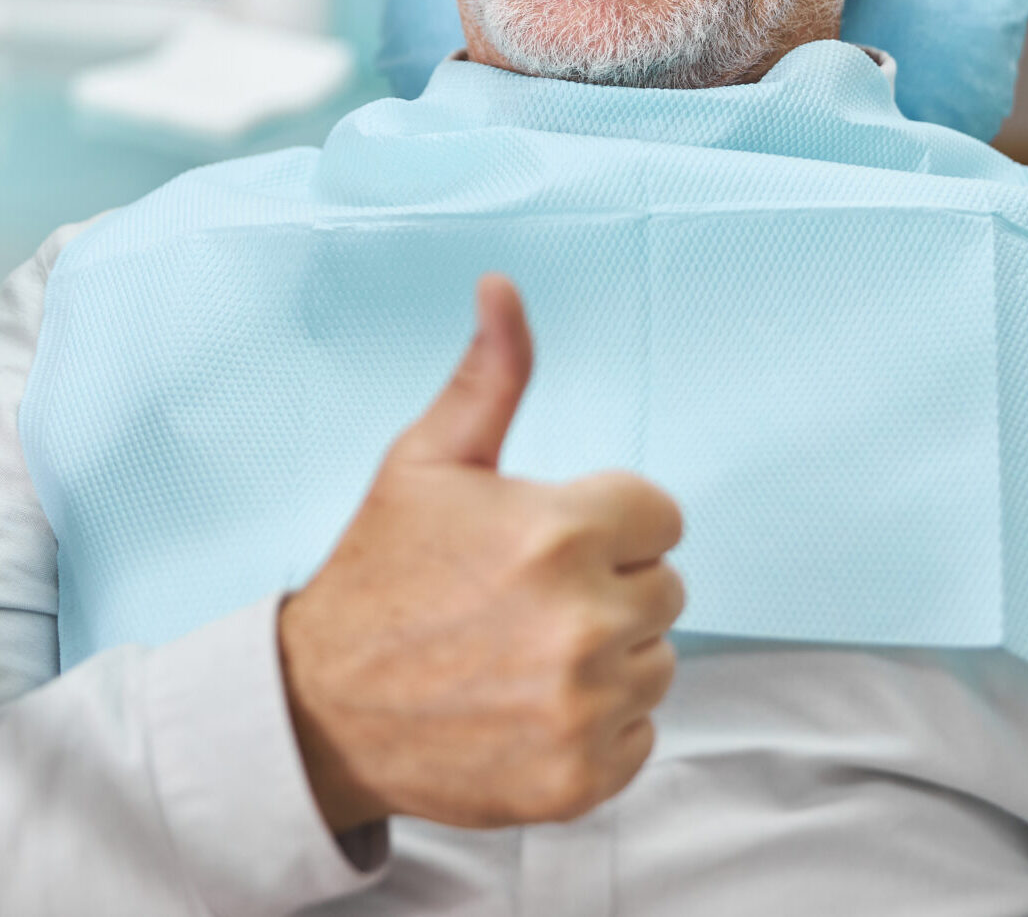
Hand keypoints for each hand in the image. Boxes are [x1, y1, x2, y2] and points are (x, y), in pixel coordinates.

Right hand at [278, 274, 684, 832]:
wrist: (323, 709)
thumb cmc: (382, 572)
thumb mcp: (428, 460)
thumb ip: (491, 374)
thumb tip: (503, 286)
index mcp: (560, 530)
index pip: (662, 515)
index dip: (608, 523)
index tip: (550, 541)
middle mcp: (583, 620)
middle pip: (667, 587)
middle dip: (611, 584)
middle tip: (529, 599)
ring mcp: (584, 706)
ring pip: (658, 660)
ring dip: (610, 656)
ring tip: (528, 652)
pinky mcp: (580, 778)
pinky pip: (643, 732)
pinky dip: (601, 725)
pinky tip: (534, 707)